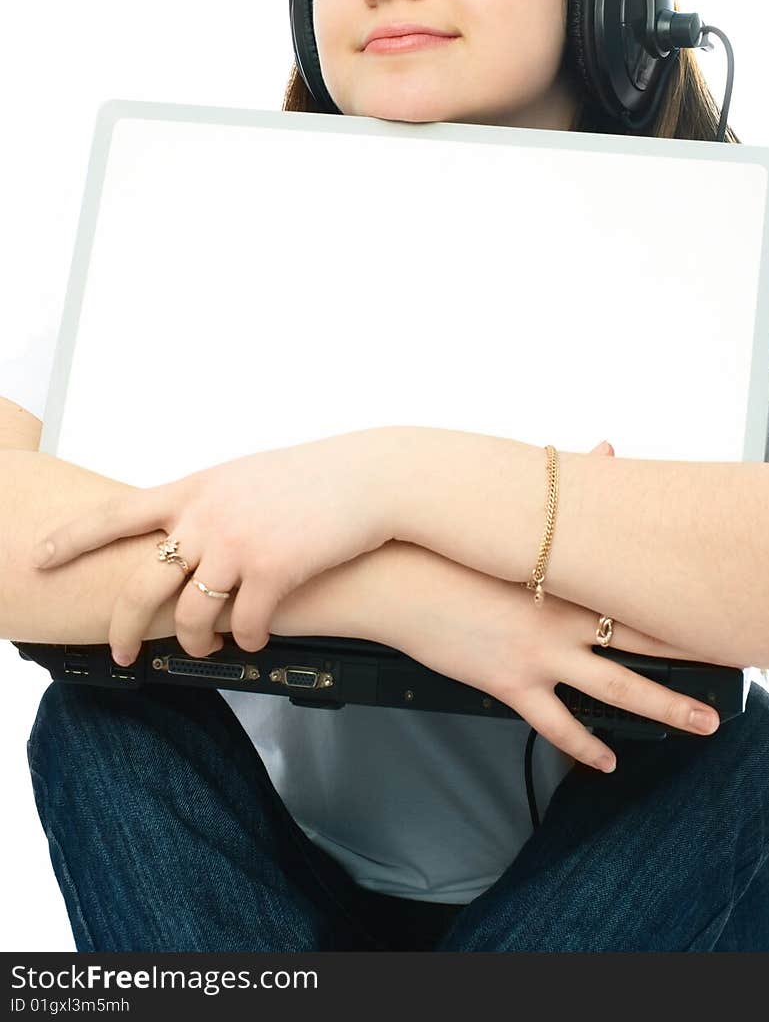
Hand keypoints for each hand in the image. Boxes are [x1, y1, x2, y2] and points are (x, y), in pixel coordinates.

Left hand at [28, 428, 395, 661]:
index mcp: (194, 490)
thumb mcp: (244, 477)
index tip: (39, 557)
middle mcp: (207, 516)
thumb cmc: (312, 478)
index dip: (72, 538)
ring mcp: (239, 544)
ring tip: (207, 646)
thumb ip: (206, 503)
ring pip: (192, 616)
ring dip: (196, 642)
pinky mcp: (275, 570)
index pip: (115, 514)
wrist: (369, 478)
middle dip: (123, 627)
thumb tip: (180, 530)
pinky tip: (257, 638)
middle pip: (142, 585)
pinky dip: (248, 640)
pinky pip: (246, 625)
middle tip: (120, 651)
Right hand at [381, 441, 721, 772]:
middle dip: (694, 663)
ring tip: (703, 724)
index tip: (728, 612)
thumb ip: (567, 486)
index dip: (688, 606)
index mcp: (569, 579)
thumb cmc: (451, 545)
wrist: (397, 579)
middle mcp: (565, 620)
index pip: (643, 594)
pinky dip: (585, 747)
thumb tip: (604, 447)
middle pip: (645, 645)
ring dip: (665, 709)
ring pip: (617, 691)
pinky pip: (557, 724)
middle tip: (737, 677)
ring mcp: (540, 656)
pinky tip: (606, 762)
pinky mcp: (510, 684)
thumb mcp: (513, 518)